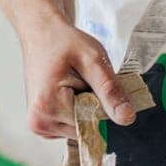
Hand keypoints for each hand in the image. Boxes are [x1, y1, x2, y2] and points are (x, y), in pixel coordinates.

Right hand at [16, 9, 136, 138]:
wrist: (42, 35)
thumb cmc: (63, 43)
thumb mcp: (93, 61)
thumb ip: (111, 91)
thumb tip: (127, 118)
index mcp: (48, 106)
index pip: (92, 123)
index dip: (103, 105)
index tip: (95, 83)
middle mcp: (39, 122)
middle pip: (86, 129)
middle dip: (94, 108)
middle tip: (84, 81)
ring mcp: (39, 126)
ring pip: (80, 130)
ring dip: (86, 110)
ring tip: (74, 85)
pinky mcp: (42, 125)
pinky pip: (71, 127)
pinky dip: (77, 112)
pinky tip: (69, 93)